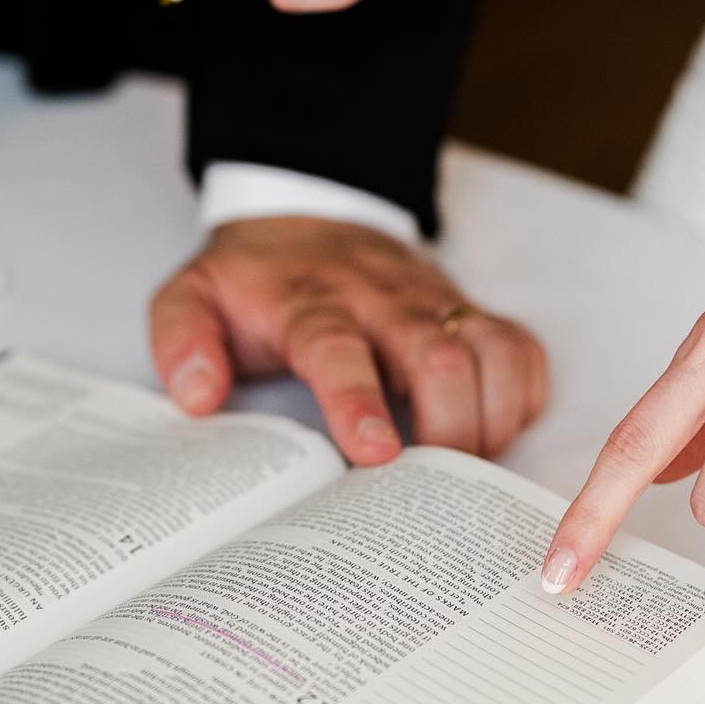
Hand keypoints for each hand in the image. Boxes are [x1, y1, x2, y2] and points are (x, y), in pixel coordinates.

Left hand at [149, 216, 547, 464]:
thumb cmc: (253, 281)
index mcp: (310, 302)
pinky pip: (519, 347)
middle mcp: (381, 299)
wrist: (304, 217)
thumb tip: (198, 396)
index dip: (359, 402)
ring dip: (491, 417)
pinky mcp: (467, 309)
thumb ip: (181, 340)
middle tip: (431, 486)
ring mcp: (433, 301)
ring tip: (468, 470)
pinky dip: (523, 394)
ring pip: (490, 350)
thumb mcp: (191, 296)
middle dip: (447, 427)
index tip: (376, 455)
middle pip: (437, 355)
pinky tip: (498, 430)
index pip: (338, 348)